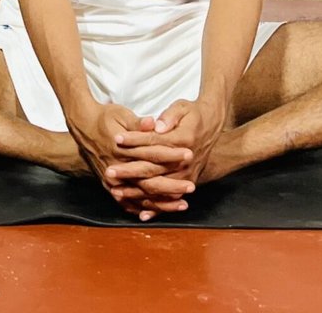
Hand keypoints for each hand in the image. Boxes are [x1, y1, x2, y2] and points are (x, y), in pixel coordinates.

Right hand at [67, 101, 194, 220]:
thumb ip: (138, 123)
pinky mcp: (110, 186)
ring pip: (141, 197)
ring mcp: (112, 181)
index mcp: (122, 150)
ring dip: (162, 203)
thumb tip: (154, 122)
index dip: (171, 155)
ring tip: (182, 205)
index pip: (151, 154)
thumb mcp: (121, 115)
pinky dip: (143, 209)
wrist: (82, 127)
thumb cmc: (105, 119)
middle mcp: (117, 169)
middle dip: (172, 186)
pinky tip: (157, 213)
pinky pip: (128, 203)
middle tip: (191, 187)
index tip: (189, 155)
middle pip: (148, 181)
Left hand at [104, 98, 225, 212]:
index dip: (134, 140)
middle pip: (153, 169)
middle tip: (109, 172)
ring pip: (159, 188)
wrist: (212, 126)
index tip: (116, 139)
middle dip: (129, 171)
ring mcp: (188, 175)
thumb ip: (169, 117)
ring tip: (116, 191)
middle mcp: (186, 162)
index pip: (154, 143)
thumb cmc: (193, 115)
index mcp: (183, 140)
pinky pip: (170, 199)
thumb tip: (156, 126)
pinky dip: (156, 208)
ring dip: (137, 192)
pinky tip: (141, 215)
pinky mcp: (187, 183)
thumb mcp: (183, 107)